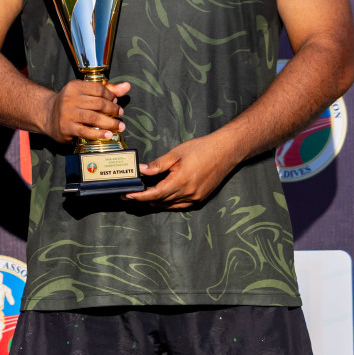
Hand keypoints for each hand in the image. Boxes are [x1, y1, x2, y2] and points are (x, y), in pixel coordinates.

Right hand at [42, 79, 129, 143]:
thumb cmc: (71, 103)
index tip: (115, 102)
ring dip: (110, 123)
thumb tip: (127, 86)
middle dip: (113, 110)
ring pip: (94, 118)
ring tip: (119, 126)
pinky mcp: (66, 128)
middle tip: (119, 114)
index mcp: (74, 87)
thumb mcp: (85, 92)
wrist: (47, 115)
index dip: (111, 96)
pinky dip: (99, 134)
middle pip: (98, 104)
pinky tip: (108, 134)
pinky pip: (86, 132)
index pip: (99, 89)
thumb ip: (107, 89)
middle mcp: (70, 99)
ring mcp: (67, 114)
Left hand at [124, 132, 240, 208]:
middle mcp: (188, 193)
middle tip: (130, 194)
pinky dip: (169, 203)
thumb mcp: (176, 154)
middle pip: (161, 201)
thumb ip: (158, 165)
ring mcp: (196, 197)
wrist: (226, 151)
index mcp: (180, 182)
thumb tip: (141, 170)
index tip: (127, 195)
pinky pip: (180, 205)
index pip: (155, 194)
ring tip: (142, 197)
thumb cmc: (201, 149)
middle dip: (144, 199)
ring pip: (170, 204)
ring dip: (156, 202)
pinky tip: (161, 198)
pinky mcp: (201, 197)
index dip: (140, 196)